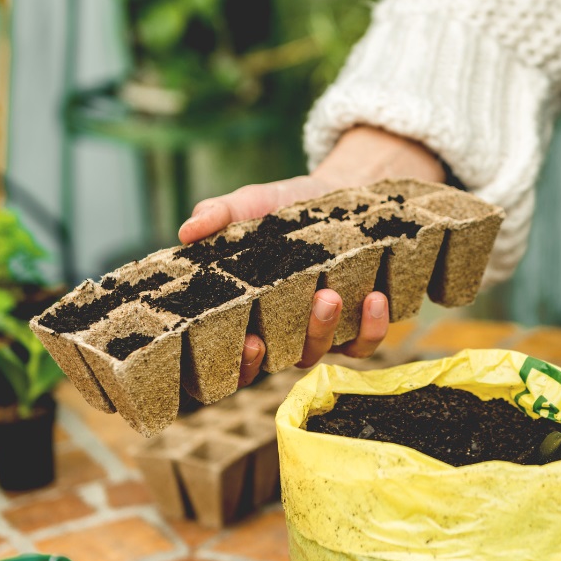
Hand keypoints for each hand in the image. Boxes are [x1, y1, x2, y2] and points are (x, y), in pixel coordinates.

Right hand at [178, 127, 443, 386]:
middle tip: (260, 339)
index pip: (222, 359)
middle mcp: (278, 330)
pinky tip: (373, 297)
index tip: (237, 343)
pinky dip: (370, 327)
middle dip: (262, 360)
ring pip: (313, 353)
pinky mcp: (358, 328)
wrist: (345, 195)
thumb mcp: (251, 203)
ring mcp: (318, 333)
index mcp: (244, 309)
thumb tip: (187, 230)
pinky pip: (363, 344)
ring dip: (319, 330)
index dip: (227, 365)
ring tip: (328, 296)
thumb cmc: (287, 206)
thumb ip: (220, 214)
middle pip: (264, 365)